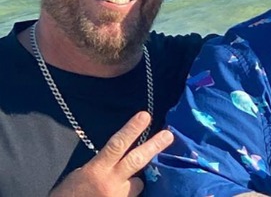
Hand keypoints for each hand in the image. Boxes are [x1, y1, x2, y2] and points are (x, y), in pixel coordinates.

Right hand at [49, 112, 172, 196]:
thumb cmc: (68, 195)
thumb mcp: (81, 174)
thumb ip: (102, 164)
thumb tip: (120, 155)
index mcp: (96, 169)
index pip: (117, 145)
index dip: (131, 129)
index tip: (145, 116)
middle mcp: (110, 182)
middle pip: (137, 160)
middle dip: (154, 146)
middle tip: (169, 135)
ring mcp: (119, 196)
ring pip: (138, 183)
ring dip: (132, 184)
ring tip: (114, 189)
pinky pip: (133, 196)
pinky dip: (127, 195)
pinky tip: (116, 195)